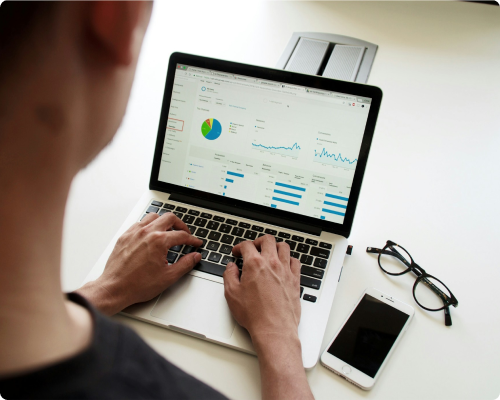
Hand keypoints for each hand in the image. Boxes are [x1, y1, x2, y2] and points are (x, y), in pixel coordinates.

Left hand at [77, 212, 201, 314]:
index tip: (195, 243)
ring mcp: (134, 233)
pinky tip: (150, 235)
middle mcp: (146, 233)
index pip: (181, 235)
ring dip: (163, 222)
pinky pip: (139, 223)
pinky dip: (148, 226)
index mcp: (159, 241)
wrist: (115, 289)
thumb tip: (195, 257)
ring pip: (153, 217)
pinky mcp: (125, 236)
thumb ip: (185, 264)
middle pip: (169, 218)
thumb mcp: (168, 277)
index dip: (192, 240)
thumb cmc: (137, 285)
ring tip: (168, 231)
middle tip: (185, 233)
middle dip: (181, 225)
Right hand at [223, 235, 301, 339]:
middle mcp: (272, 264)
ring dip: (275, 246)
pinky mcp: (295, 280)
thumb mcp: (232, 294)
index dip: (239, 247)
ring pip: (284, 247)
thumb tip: (231, 267)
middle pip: (268, 240)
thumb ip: (229, 276)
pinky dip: (289, 259)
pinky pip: (295, 261)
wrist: (274, 329)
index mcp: (255, 264)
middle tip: (253, 248)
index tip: (237, 252)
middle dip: (258, 241)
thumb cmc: (254, 315)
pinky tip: (284, 264)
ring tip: (270, 252)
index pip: (247, 245)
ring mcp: (285, 271)